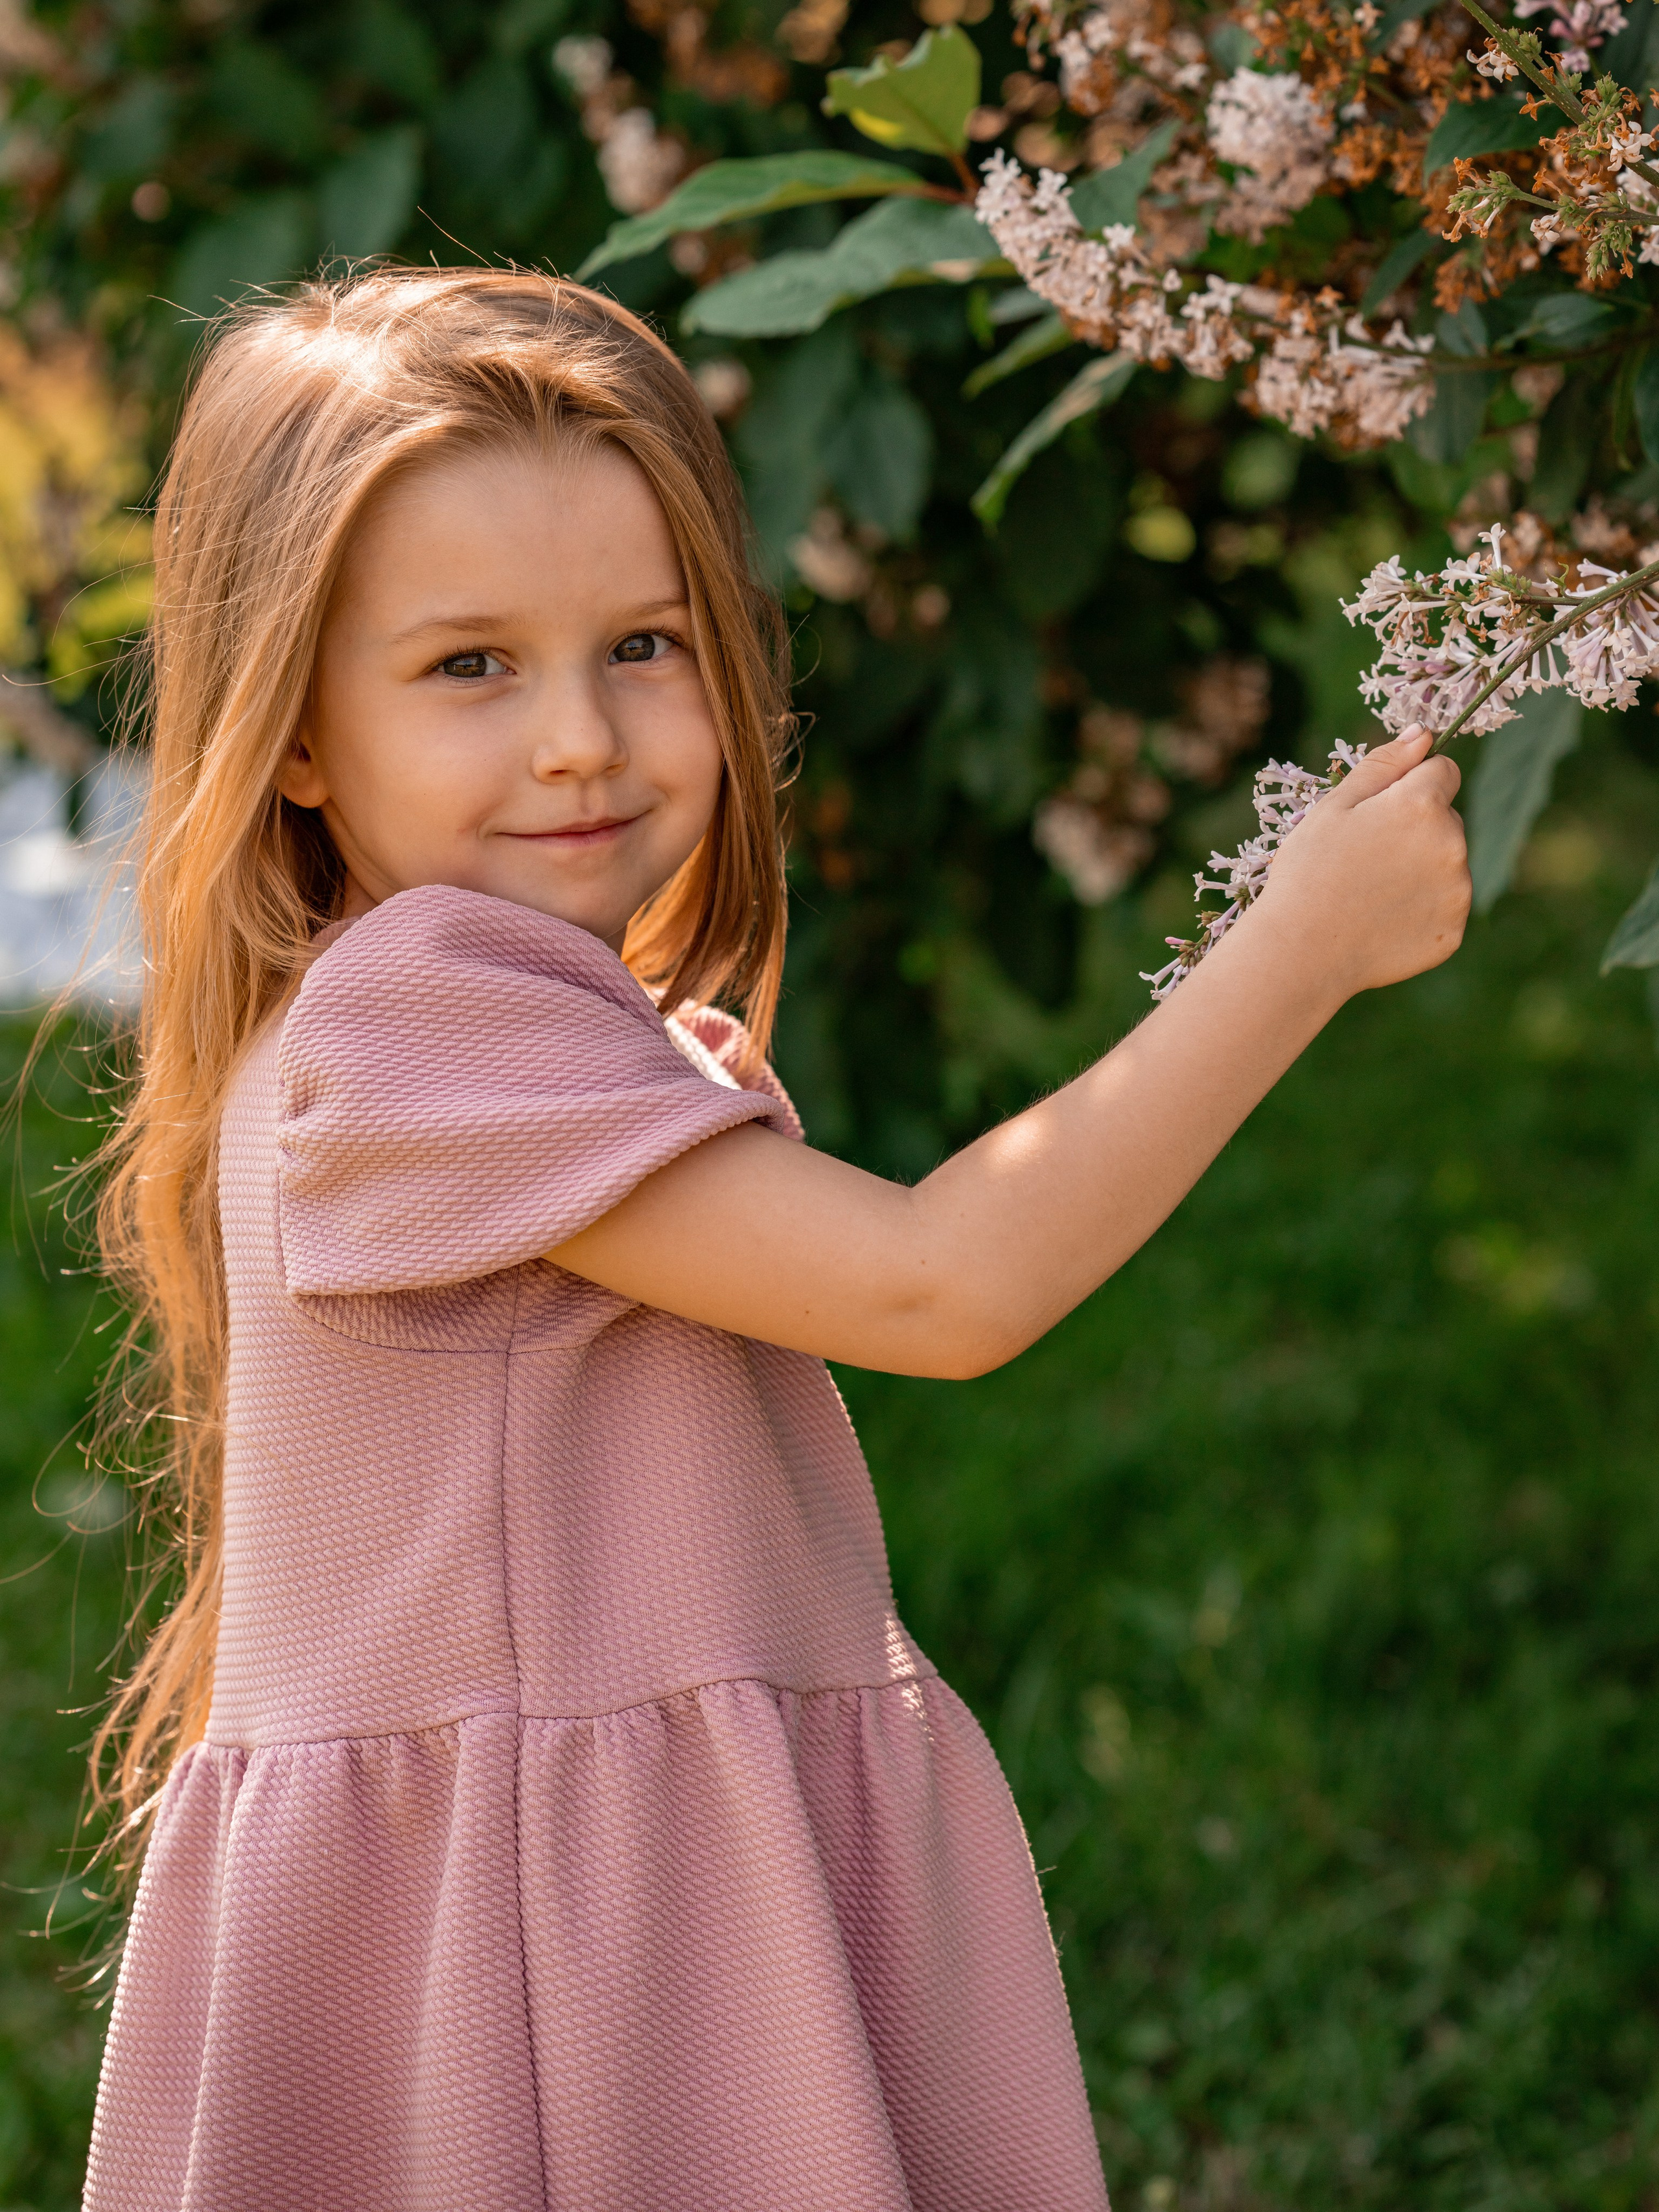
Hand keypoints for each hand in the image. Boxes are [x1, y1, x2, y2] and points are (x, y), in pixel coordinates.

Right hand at [1256, 725, 1470, 996]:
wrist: (1302, 952)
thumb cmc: (1308, 871)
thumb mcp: (1334, 806)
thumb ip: (1383, 765)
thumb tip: (1423, 734)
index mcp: (1423, 804)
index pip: (1444, 771)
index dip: (1411, 786)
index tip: (1378, 812)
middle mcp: (1453, 844)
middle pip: (1446, 820)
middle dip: (1415, 829)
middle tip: (1364, 859)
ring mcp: (1457, 892)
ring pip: (1447, 865)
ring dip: (1419, 870)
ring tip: (1369, 893)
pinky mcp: (1452, 931)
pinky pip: (1443, 908)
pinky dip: (1419, 911)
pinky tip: (1380, 921)